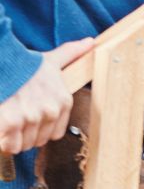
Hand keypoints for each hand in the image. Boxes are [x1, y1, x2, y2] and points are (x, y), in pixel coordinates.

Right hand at [0, 38, 92, 153]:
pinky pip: (9, 146)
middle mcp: (51, 111)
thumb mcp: (51, 60)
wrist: (3, 63)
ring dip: (13, 139)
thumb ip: (72, 54)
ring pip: (23, 145)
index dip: (41, 130)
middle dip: (26, 135)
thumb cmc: (24, 64)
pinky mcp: (11, 123)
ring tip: (8, 120)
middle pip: (38, 141)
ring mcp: (31, 118)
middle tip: (16, 119)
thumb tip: (90, 42)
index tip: (30, 122)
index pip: (55, 134)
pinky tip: (2, 127)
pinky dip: (3, 141)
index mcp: (63, 101)